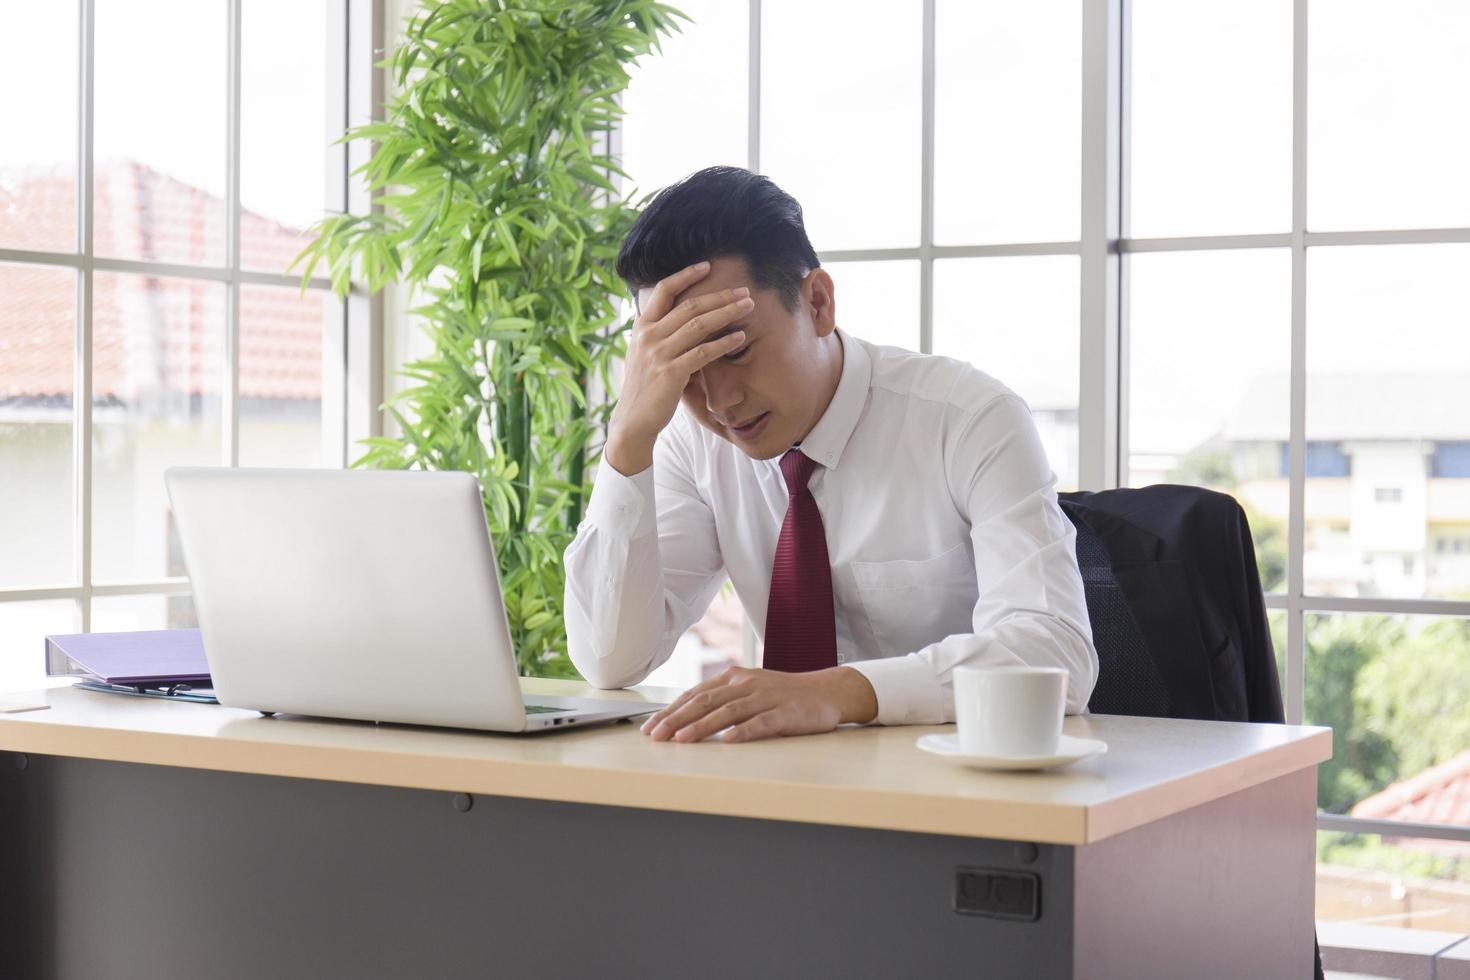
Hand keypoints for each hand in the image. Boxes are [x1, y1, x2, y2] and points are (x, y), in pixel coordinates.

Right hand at [605, 261, 754, 475]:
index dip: (686, 275)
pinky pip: (703, 353)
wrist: (632, 421)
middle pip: (689, 305)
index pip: (664, 290)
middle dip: (720, 296)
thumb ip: (660, 334)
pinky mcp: (671, 373)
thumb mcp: (645, 354)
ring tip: (748, 307)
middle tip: (744, 291)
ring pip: (698, 325)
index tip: (707, 266)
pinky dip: (724, 343)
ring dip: (727, 313)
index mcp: (642, 327)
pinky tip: (740, 337)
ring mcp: (658, 354)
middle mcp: (648, 336)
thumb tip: (683, 318)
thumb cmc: (644, 387)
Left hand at [640, 666, 878, 742]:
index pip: (695, 695)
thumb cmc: (783, 696)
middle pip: (705, 702)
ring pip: (728, 712)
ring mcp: (767, 697)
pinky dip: (743, 731)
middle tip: (656, 736)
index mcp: (733, 678)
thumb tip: (684, 719)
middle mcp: (746, 684)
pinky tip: (727, 741)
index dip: (670, 711)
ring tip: (681, 739)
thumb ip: (722, 701)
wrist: (827, 691)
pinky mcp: (786, 712)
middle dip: (676, 720)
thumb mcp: (749, 691)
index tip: (650, 727)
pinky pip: (761, 722)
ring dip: (702, 726)